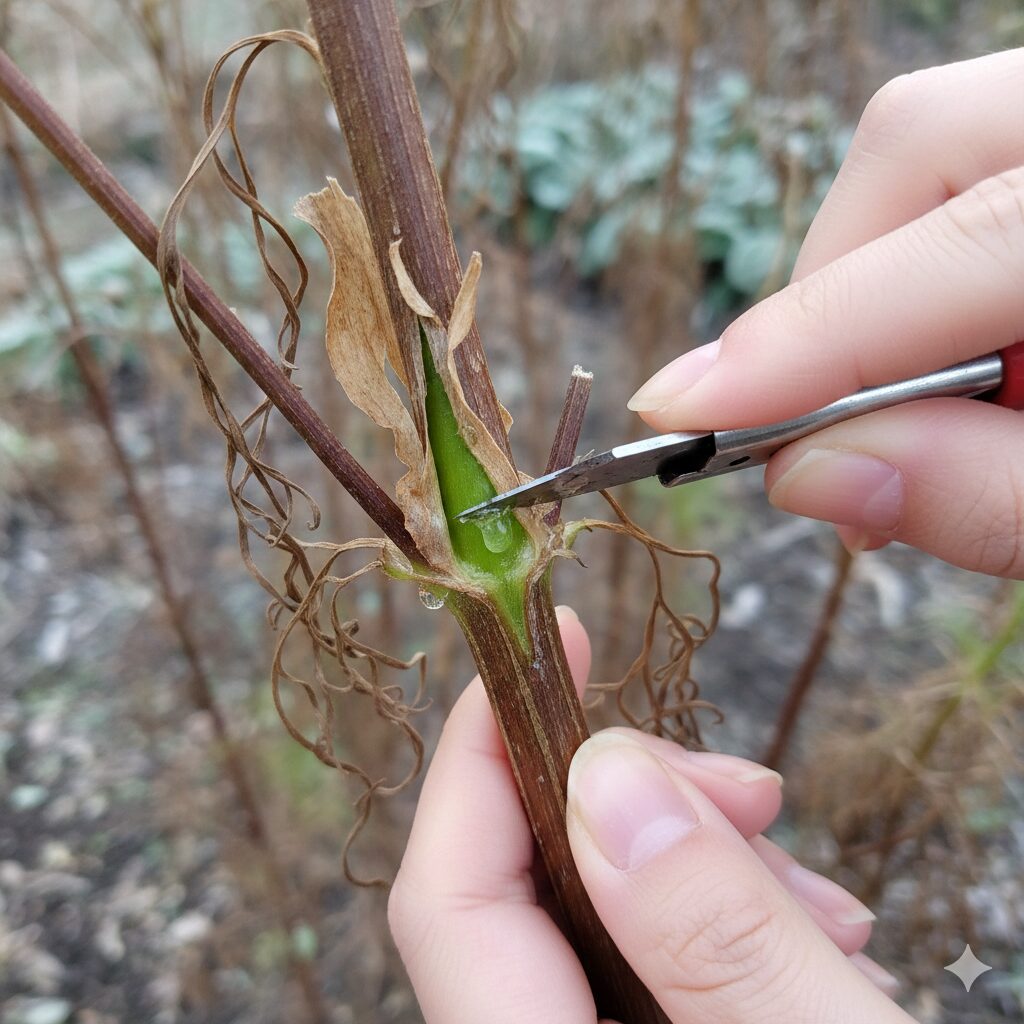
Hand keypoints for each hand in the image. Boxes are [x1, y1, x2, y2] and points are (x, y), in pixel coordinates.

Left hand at [389, 609, 911, 1022]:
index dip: (478, 751)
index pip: (446, 898)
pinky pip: (652, 964)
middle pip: (529, 892)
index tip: (547, 644)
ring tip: (817, 894)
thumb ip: (714, 940)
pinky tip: (808, 935)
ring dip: (699, 868)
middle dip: (633, 806)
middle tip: (753, 788)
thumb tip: (608, 776)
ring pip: (602, 918)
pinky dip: (722, 925)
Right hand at [628, 49, 1023, 578]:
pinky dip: (898, 288)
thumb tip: (812, 479)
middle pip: (913, 153)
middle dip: (828, 309)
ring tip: (890, 434)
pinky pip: (943, 186)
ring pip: (915, 162)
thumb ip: (991, 497)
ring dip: (857, 306)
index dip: (801, 338)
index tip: (675, 412)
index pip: (964, 240)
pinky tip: (930, 376)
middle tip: (820, 448)